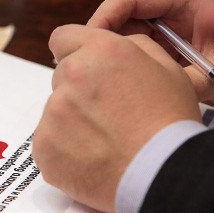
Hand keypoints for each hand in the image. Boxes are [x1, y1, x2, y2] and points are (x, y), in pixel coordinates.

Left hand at [32, 26, 200, 212]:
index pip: (62, 38)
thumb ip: (132, 47)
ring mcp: (53, 113)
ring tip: (103, 143)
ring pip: (55, 112)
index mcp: (100, 50)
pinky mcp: (43, 146)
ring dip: (72, 122)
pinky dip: (64, 151)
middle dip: (78, 90)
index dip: (75, 54)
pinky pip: (48, 142)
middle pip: (61, 77)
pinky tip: (91, 160)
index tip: (86, 71)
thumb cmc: (170, 123)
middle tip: (106, 115)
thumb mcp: (167, 68)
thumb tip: (107, 48)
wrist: (163, 174)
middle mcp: (71, 76)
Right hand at [88, 0, 213, 106]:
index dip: (104, 18)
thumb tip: (157, 65)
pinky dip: (127, 58)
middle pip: (123, 12)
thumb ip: (189, 75)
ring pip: (126, 28)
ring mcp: (167, 16)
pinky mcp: (163, 32)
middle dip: (105, 38)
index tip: (90, 43)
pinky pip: (135, 40)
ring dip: (116, 51)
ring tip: (108, 76)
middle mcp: (176, 1)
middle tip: (90, 64)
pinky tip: (125, 78)